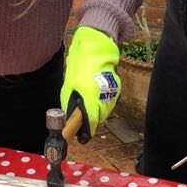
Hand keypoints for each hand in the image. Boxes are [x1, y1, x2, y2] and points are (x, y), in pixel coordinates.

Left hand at [60, 27, 120, 141]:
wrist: (97, 47)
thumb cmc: (80, 65)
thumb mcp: (68, 84)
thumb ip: (69, 103)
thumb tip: (69, 120)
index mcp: (89, 93)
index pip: (91, 120)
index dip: (87, 131)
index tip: (82, 138)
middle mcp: (103, 94)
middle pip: (99, 118)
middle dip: (91, 123)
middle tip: (82, 127)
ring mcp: (112, 91)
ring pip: (105, 112)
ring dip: (97, 115)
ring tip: (87, 111)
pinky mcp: (117, 88)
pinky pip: (109, 103)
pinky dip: (102, 106)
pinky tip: (95, 100)